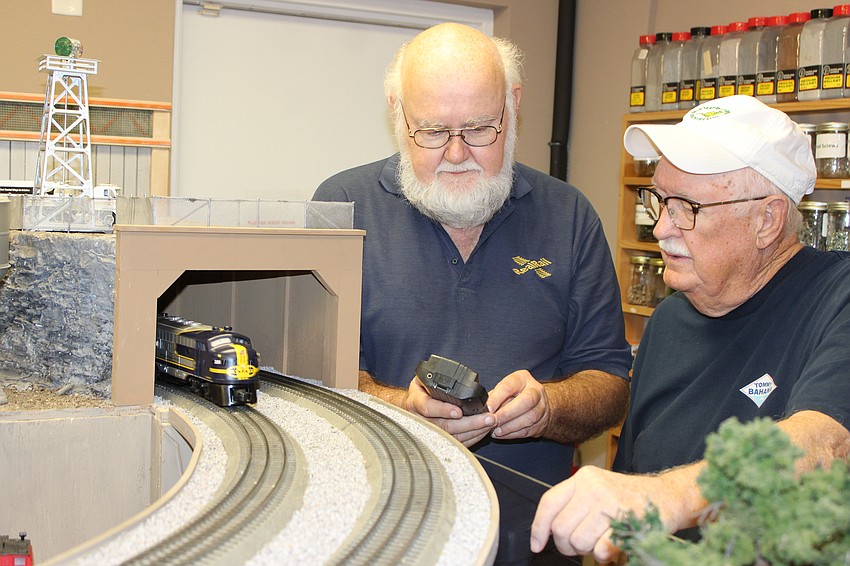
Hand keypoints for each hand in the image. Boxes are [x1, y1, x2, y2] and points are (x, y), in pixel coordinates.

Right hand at [403, 377, 495, 446]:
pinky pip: (457, 442)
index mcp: (416, 402)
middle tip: (487, 418)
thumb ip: (432, 378)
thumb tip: (451, 376)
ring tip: (490, 423)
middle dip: (470, 423)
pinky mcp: (440, 440)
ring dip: (474, 431)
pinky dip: (472, 437)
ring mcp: (431, 432)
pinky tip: (483, 430)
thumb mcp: (422, 378)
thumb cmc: (421, 389)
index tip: (459, 411)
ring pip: (454, 437)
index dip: (444, 410)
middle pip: (446, 426)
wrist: (414, 404)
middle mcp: (422, 420)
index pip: (428, 408)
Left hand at [486, 370, 550, 439]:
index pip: (510, 386)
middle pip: (526, 401)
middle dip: (507, 413)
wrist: (538, 403)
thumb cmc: (517, 393)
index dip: (497, 398)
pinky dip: (513, 433)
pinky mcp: (542, 423)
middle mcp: (536, 391)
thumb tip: (482, 407)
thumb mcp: (505, 388)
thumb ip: (495, 396)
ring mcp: (542, 407)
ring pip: (529, 418)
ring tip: (495, 430)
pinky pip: (528, 430)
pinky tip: (502, 434)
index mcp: (523, 379)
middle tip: (492, 421)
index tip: (487, 408)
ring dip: (510, 426)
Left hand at [530, 466, 667, 561]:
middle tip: (581, 545)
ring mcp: (610, 503)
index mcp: (582, 478)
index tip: (537, 545)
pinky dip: (603, 555)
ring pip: (578, 541)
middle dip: (567, 545)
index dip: (538, 528)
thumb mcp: (597, 490)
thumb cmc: (628, 497)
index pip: (549, 503)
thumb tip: (547, 532)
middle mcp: (593, 487)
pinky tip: (611, 548)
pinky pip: (600, 549)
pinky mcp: (626, 521)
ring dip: (586, 551)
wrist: (667, 496)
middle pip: (560, 528)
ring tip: (599, 544)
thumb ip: (574, 505)